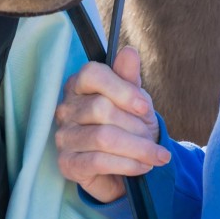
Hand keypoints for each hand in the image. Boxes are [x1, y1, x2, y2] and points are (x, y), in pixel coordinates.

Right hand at [54, 46, 170, 202]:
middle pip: (101, 108)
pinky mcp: (67, 164)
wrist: (127, 165)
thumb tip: (128, 52)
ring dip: (137, 148)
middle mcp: (65, 109)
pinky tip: (143, 167)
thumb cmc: (128, 126)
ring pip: (103, 138)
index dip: (121, 90)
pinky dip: (128, 164)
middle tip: (153, 137)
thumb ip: (129, 77)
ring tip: (155, 156)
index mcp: (79, 85)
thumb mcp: (135, 100)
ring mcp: (63, 137)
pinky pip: (99, 162)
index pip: (92, 75)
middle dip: (135, 126)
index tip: (144, 107)